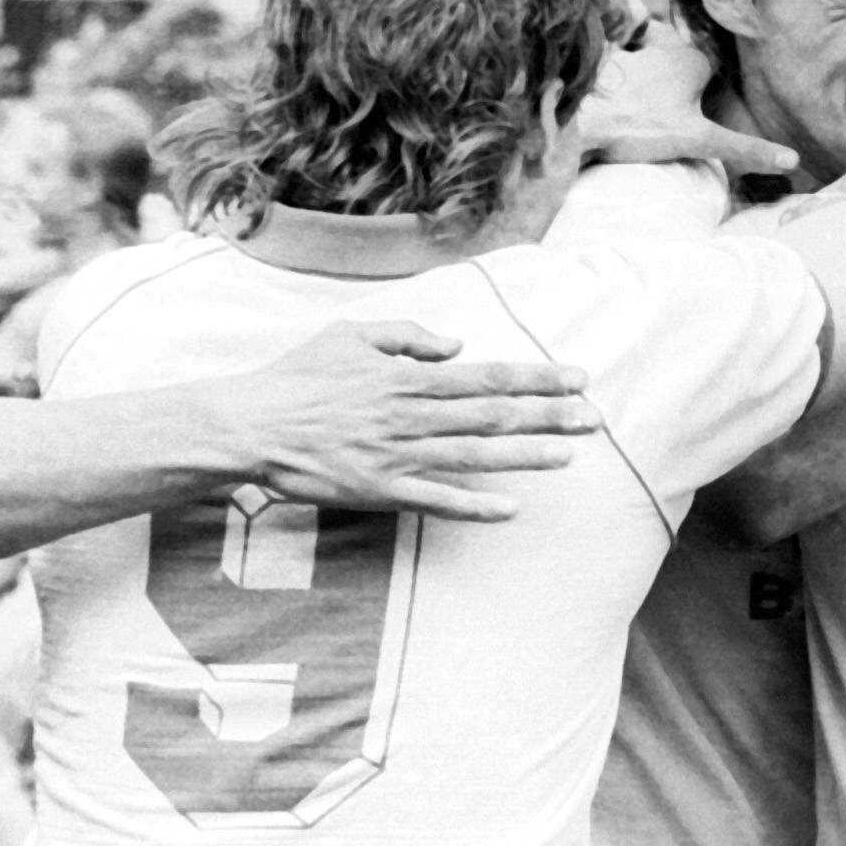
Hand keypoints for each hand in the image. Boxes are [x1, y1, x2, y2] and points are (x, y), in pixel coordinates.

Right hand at [231, 321, 605, 522]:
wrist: (249, 426)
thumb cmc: (297, 378)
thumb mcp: (350, 335)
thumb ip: (406, 335)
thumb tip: (456, 345)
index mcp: (408, 376)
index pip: (488, 375)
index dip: (538, 377)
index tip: (578, 378)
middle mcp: (412, 414)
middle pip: (494, 414)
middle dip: (549, 414)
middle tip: (596, 418)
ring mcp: (398, 455)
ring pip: (475, 455)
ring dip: (525, 455)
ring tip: (570, 455)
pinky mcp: (380, 490)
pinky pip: (435, 500)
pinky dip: (473, 506)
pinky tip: (509, 510)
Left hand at [578, 22, 797, 176]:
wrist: (576, 121)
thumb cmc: (640, 127)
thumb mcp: (699, 141)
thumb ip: (745, 148)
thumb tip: (792, 160)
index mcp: (690, 60)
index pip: (708, 66)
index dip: (707, 87)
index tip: (697, 111)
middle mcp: (661, 47)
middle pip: (677, 58)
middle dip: (676, 75)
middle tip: (669, 111)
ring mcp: (629, 54)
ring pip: (645, 56)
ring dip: (645, 72)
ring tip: (641, 107)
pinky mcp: (598, 65)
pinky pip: (612, 64)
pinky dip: (614, 77)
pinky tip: (610, 100)